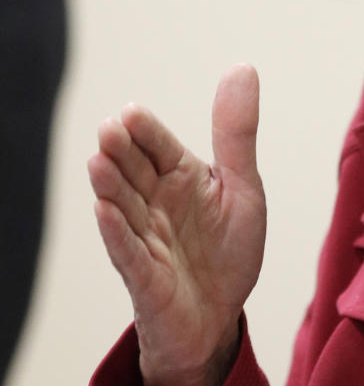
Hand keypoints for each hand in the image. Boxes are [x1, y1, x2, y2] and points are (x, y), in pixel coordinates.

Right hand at [88, 65, 266, 385]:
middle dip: (122, 152)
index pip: (159, 146)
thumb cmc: (225, 252)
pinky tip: (105, 211)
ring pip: (124, 207)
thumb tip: (242, 66)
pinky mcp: (145, 277)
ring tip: (99, 162)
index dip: (147, 132)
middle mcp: (156, 203)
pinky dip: (117, 232)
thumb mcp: (241, 188)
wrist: (219, 319)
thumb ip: (237, 133)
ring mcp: (146, 239)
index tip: (133, 113)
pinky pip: (129, 252)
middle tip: (110, 129)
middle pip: (134, 171)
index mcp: (180, 178)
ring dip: (111, 186)